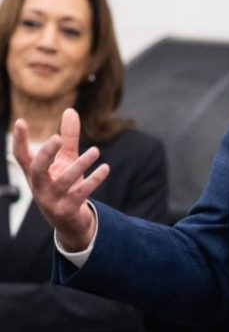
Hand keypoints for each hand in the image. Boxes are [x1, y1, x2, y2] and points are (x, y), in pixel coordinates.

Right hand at [12, 108, 105, 251]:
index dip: (19, 140)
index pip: (21, 156)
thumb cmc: (65, 184)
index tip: (20, 121)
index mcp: (35, 173)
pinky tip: (105, 168)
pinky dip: (93, 180)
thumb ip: (68, 137)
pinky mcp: (67, 210)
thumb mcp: (65, 160)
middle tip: (57, 138)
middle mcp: (39, 186)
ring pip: (63, 181)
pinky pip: (81, 193)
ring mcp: (51, 200)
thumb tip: (70, 110)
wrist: (70, 221)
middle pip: (36, 169)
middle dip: (45, 154)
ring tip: (95, 151)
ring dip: (80, 165)